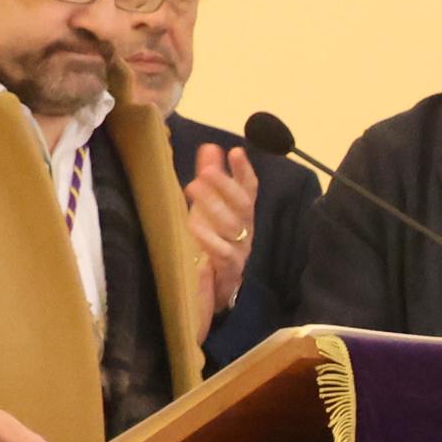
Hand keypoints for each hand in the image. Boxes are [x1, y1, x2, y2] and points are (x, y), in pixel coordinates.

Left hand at [184, 143, 259, 314]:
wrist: (210, 294)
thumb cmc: (208, 247)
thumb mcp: (206, 210)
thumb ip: (210, 180)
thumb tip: (210, 147)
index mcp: (241, 217)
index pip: (249, 191)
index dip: (243, 171)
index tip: (235, 151)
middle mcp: (245, 232)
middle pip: (243, 206)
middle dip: (227, 186)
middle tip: (207, 170)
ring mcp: (239, 252)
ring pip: (234, 226)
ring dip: (214, 205)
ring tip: (193, 186)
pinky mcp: (230, 271)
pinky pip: (223, 252)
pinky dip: (208, 237)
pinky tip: (193, 224)